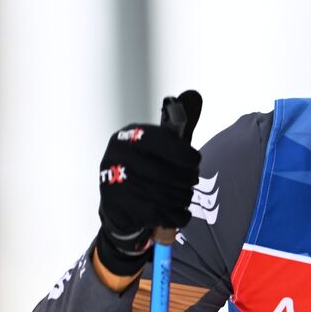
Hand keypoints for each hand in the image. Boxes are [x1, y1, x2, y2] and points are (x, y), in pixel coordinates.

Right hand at [94, 90, 202, 275]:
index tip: (196, 161)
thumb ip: (178, 125)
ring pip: (162, 195)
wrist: (121, 202)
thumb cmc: (147, 168)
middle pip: (162, 173)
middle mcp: (117, 156)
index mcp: (129, 136)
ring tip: (185, 197)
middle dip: (185, 180)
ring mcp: (114, 182)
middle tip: (192, 182)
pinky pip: (156, 213)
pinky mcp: (118, 205)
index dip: (182, 153)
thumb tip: (194, 95)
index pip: (158, 141)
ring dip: (181, 199)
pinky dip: (175, 215)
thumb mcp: (160, 145)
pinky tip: (180, 213)